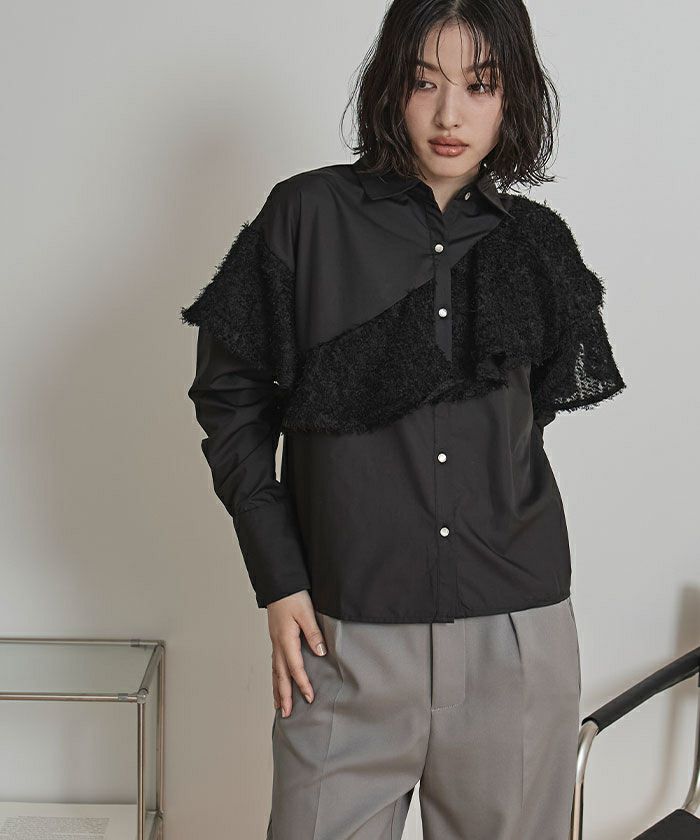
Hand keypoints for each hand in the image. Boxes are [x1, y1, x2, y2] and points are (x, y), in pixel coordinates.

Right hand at [267, 589, 326, 717]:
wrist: (280, 584)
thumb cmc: (293, 597)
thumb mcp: (306, 613)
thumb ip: (313, 633)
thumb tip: (320, 653)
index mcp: (286, 639)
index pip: (295, 667)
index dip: (302, 683)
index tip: (309, 698)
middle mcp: (278, 644)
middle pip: (280, 674)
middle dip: (284, 695)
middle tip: (287, 714)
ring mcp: (275, 642)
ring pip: (275, 670)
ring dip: (277, 689)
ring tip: (279, 706)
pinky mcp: (276, 638)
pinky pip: (275, 662)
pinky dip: (275, 676)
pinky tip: (277, 681)